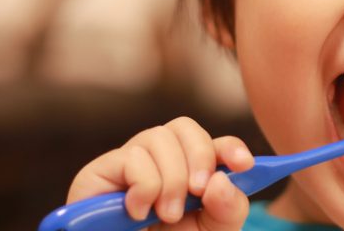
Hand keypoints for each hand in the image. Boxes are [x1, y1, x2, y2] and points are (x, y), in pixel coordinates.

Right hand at [67, 117, 254, 229]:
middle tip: (198, 192)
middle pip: (184, 127)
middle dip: (199, 157)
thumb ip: (227, 208)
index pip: (214, 143)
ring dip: (171, 179)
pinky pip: (132, 157)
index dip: (231, 148)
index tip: (244, 165)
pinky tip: (138, 213)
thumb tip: (221, 180)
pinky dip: (144, 186)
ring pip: (157, 138)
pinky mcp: (100, 171)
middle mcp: (160, 159)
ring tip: (166, 215)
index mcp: (190, 171)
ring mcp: (129, 162)